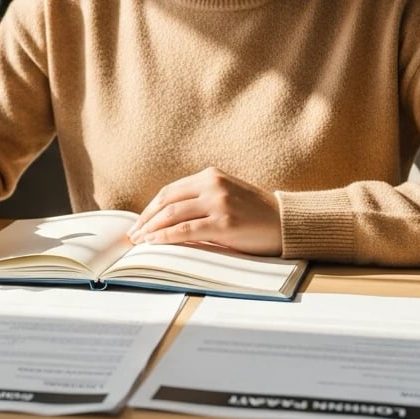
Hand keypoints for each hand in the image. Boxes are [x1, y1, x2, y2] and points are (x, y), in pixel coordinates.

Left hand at [126, 167, 281, 254]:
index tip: (139, 222)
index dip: (150, 208)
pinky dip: (165, 237)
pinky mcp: (224, 223)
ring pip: (172, 215)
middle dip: (145, 219)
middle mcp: (212, 185)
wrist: (286, 223)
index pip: (170, 191)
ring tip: (139, 242)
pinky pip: (185, 231)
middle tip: (133, 235)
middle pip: (166, 201)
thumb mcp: (226, 197)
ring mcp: (218, 203)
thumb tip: (165, 219)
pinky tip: (154, 243)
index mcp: (210, 175)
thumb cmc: (256, 214)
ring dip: (151, 229)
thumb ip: (200, 200)